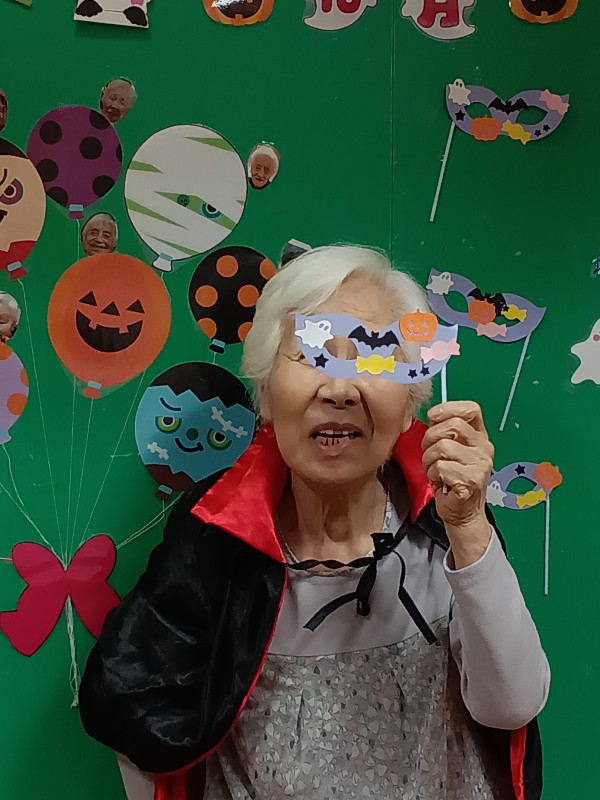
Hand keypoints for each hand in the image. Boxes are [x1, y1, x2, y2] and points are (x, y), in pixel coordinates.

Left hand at [422, 401, 493, 566]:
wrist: (462, 513)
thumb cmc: (453, 481)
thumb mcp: (451, 451)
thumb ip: (444, 431)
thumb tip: (433, 416)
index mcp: (480, 437)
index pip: (471, 409)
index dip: (449, 408)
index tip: (433, 415)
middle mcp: (484, 449)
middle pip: (452, 425)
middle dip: (431, 437)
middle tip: (429, 452)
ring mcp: (480, 465)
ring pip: (442, 447)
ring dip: (429, 460)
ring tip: (435, 470)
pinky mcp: (471, 480)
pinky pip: (441, 467)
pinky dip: (432, 474)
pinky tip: (439, 481)